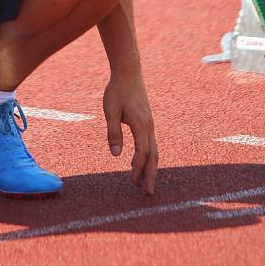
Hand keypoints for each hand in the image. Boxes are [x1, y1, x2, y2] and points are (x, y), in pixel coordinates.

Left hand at [102, 72, 157, 194]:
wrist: (128, 72)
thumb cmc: (117, 90)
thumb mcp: (110, 111)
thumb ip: (113, 133)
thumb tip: (116, 155)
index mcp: (141, 124)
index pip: (142, 152)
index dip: (138, 168)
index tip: (132, 181)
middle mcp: (149, 126)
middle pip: (153, 155)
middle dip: (150, 175)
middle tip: (148, 193)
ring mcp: (149, 124)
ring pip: (153, 150)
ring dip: (149, 167)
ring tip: (143, 183)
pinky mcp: (146, 121)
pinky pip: (150, 143)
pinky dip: (147, 156)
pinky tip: (138, 162)